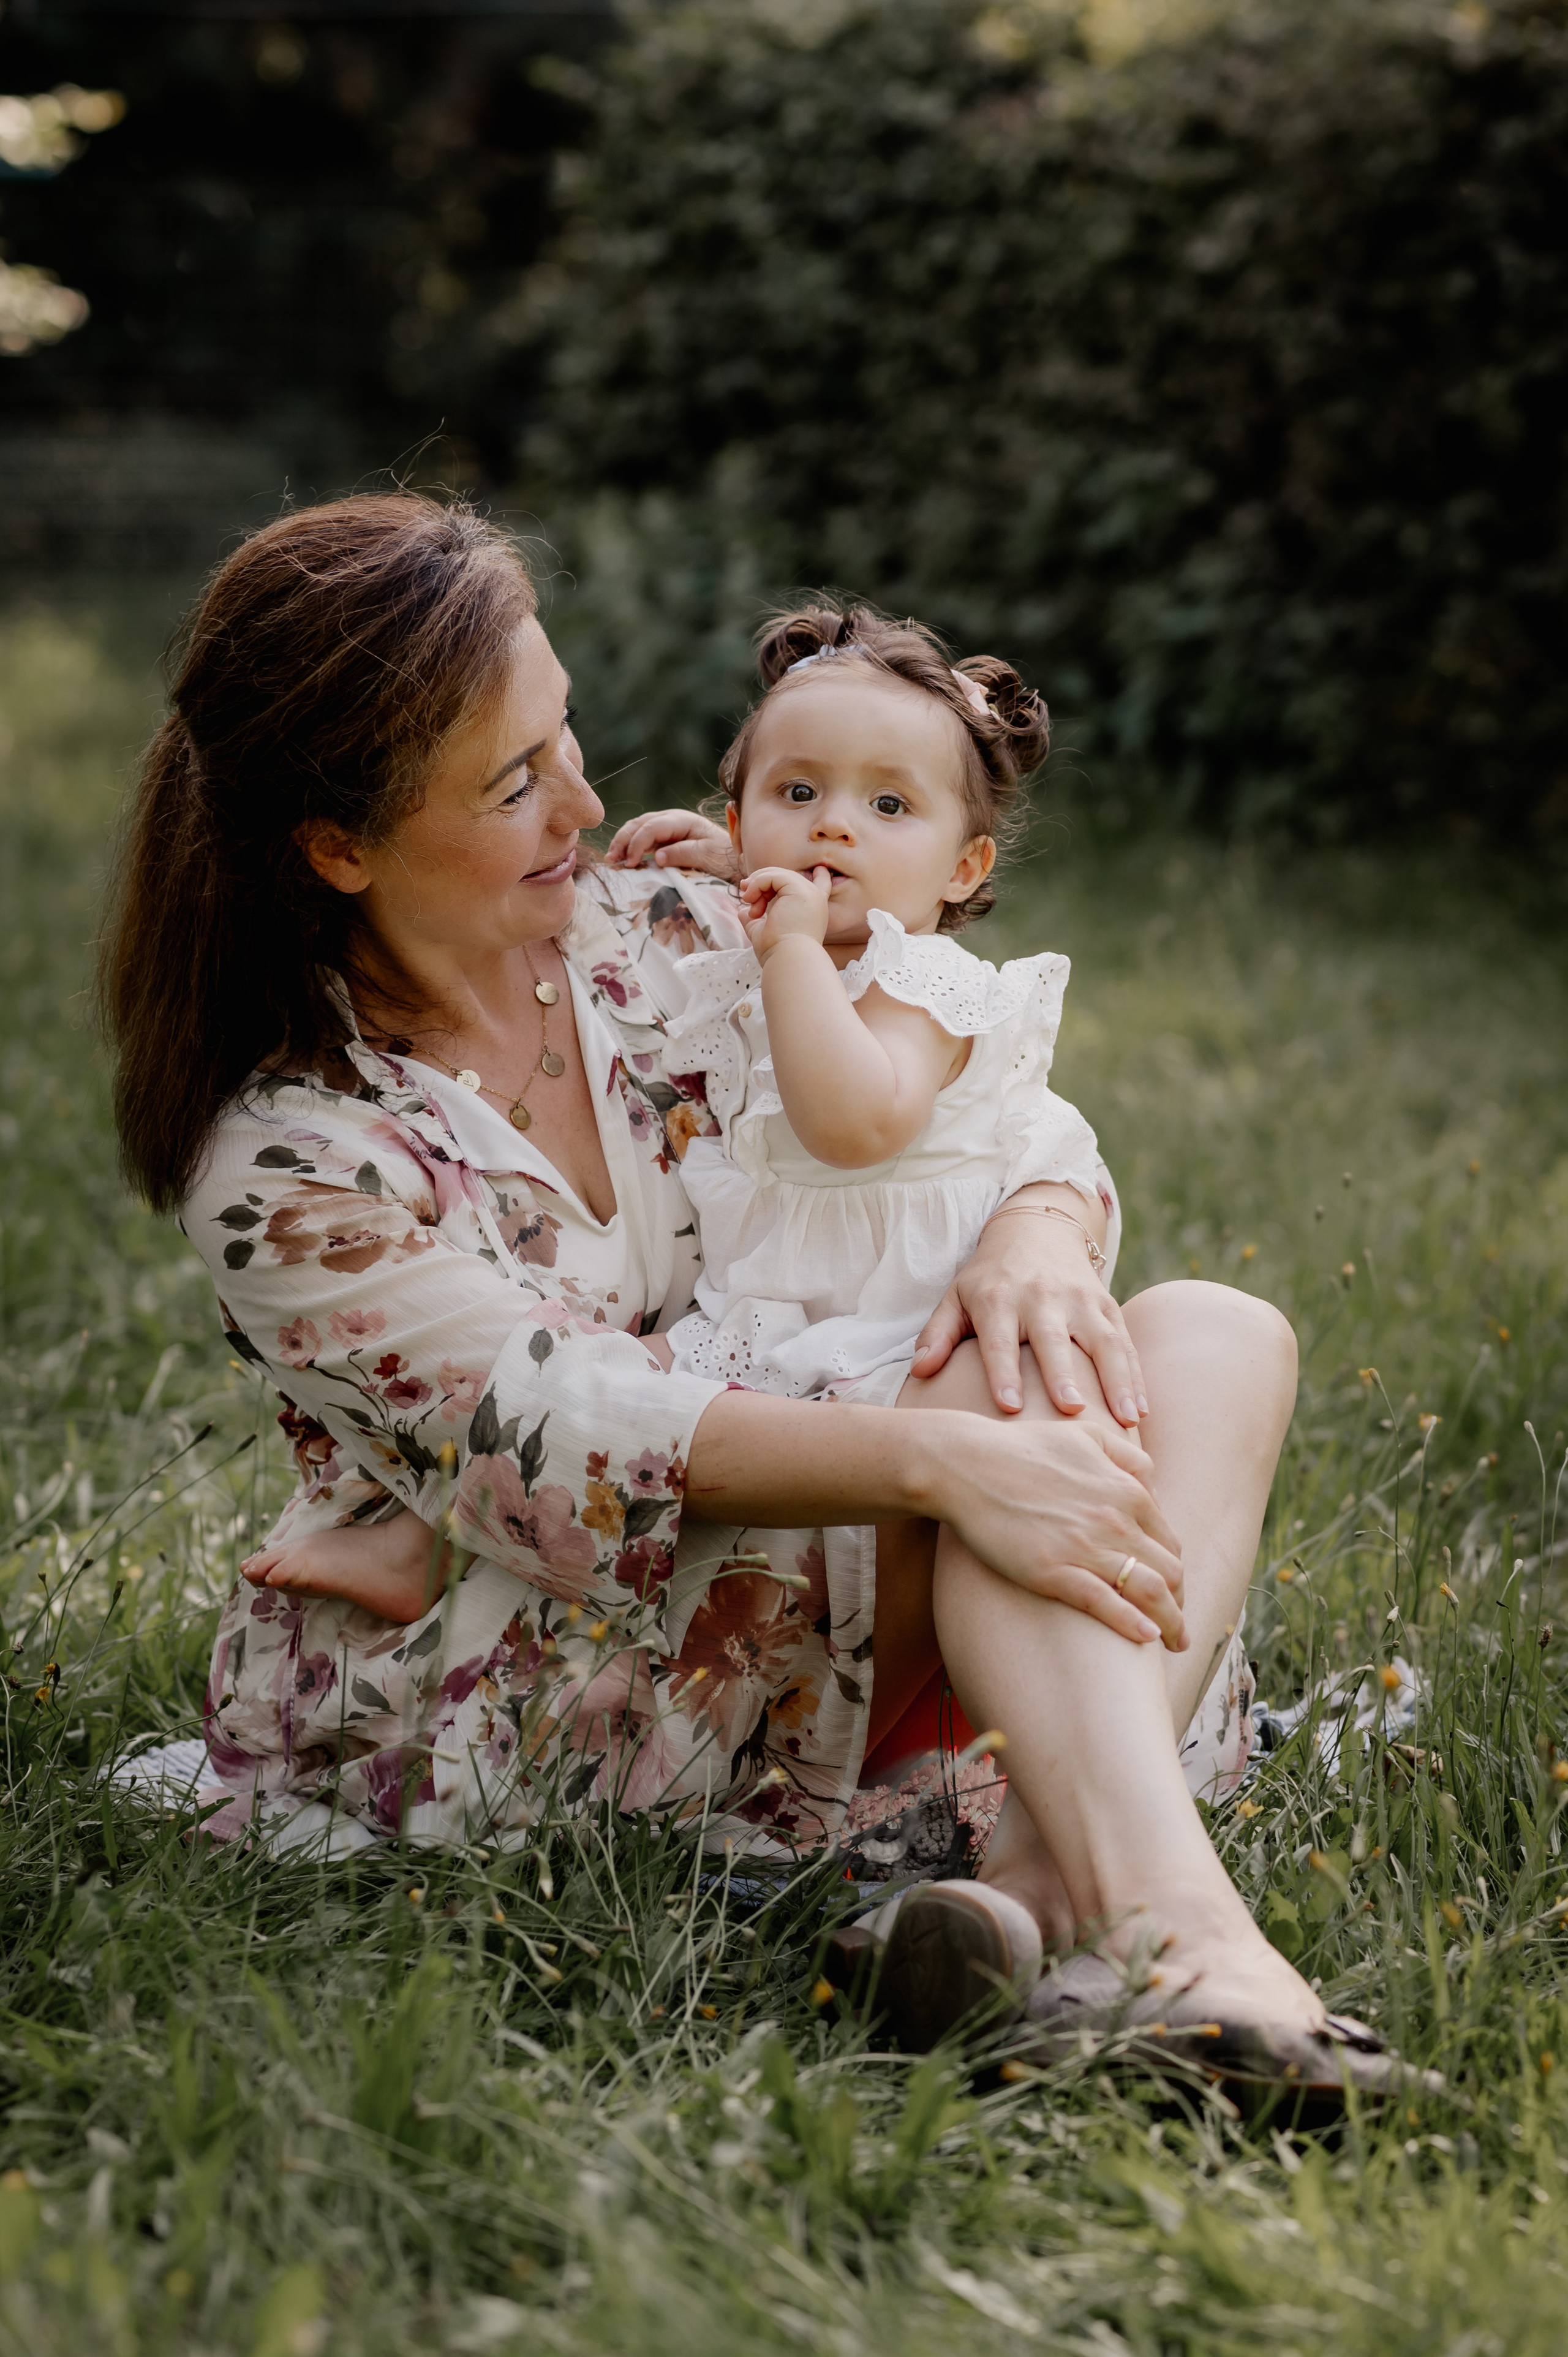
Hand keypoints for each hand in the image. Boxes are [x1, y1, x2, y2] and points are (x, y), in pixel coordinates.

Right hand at [603, 808, 738, 877]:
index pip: (652, 827)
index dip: (637, 843)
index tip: (630, 863)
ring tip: (611, 860)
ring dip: (622, 843)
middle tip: (612, 860)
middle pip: (639, 824)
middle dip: (623, 840)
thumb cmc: (725, 858)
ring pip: (636, 829)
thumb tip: (657, 856)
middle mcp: (671, 820)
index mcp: (683, 820)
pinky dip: (629, 848)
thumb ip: (683, 854)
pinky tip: (621, 860)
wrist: (735, 861)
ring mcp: (666, 829)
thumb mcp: (708, 856)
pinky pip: (641, 840)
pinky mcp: (663, 840)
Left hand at [738, 864, 832, 958]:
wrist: (788, 960)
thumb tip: (741, 912)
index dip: (821, 876)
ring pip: (778, 874)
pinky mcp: (799, 890)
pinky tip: (749, 899)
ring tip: (748, 901)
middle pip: (787, 878)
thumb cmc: (778, 953)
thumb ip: (754, 920)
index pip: (823, 886)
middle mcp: (815, 900)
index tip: (821, 869)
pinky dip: (757, 884)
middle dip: (763, 882)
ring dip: (757, 885)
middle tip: (745, 895)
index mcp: (813, 911)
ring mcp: (809, 893)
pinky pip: (773, 876)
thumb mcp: (764, 933)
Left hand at [912, 1200, 1149, 1425]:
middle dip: (1063, 1374)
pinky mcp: (1107, 1303)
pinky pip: (1124, 1342)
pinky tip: (1141, 1410)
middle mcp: (1042, 1297)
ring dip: (1116, 1380)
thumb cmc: (989, 1279)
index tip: (1009, 1407)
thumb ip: (937, 1334)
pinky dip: (1135, 1376)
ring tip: (1125, 1418)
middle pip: (1054, 1339)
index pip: (1000, 1340)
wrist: (1035, 1231)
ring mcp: (1080, 1299)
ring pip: (1102, 1341)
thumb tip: (920, 1372)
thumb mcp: (956, 1298)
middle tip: (1070, 1409)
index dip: (1003, 1372)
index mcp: (999, 1299)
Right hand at [923, 1407, 1185, 1648]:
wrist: (968, 1465)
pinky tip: (1146, 1638)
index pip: (1169, 1544)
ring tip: (1173, 1643)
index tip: (1171, 1593)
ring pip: (1150, 1592)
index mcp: (1127, 1491)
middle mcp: (1116, 1520)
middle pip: (1170, 1572)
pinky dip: (1132, 1624)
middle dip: (1179, 1604)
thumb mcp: (1085, 1434)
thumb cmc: (1021, 1449)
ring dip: (1170, 1624)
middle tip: (1175, 1626)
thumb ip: (1126, 1456)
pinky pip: (1106, 1603)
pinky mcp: (1054, 1571)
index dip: (1175, 1573)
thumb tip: (1151, 1484)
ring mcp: (1086, 1547)